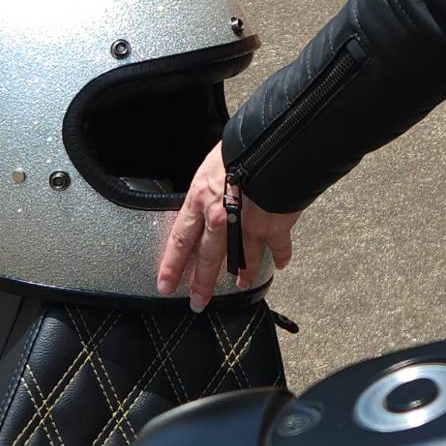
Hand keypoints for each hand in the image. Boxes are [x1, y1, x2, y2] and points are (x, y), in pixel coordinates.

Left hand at [157, 141, 300, 311]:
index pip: (179, 240)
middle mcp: (220, 218)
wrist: (272, 143)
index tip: (165, 285)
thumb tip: (206, 194)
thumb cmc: (242, 147)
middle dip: (201, 283)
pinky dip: (280, 256)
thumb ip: (207, 187)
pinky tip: (279, 264)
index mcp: (200, 199)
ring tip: (241, 285)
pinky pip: (277, 247)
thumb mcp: (211, 165)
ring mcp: (247, 226)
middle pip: (207, 258)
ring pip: (241, 259)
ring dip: (242, 274)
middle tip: (197, 301)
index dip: (171, 266)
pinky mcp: (274, 226)